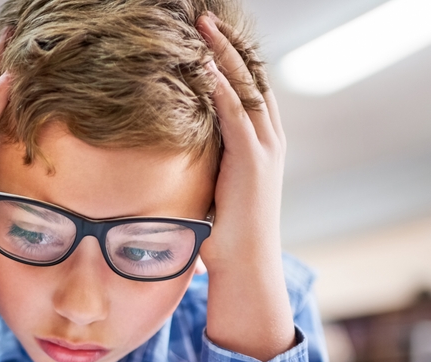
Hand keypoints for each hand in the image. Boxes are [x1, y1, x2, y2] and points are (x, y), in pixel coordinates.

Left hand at [197, 14, 295, 361]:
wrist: (245, 265)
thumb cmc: (223, 235)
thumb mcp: (210, 190)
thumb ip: (198, 168)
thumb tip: (164, 160)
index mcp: (260, 143)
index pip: (246, 88)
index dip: (229, 59)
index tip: (206, 36)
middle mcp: (268, 138)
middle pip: (250, 76)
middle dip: (227, 44)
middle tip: (204, 16)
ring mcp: (265, 147)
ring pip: (245, 87)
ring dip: (223, 54)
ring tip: (203, 26)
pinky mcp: (253, 160)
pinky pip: (236, 113)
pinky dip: (221, 87)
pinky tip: (205, 65)